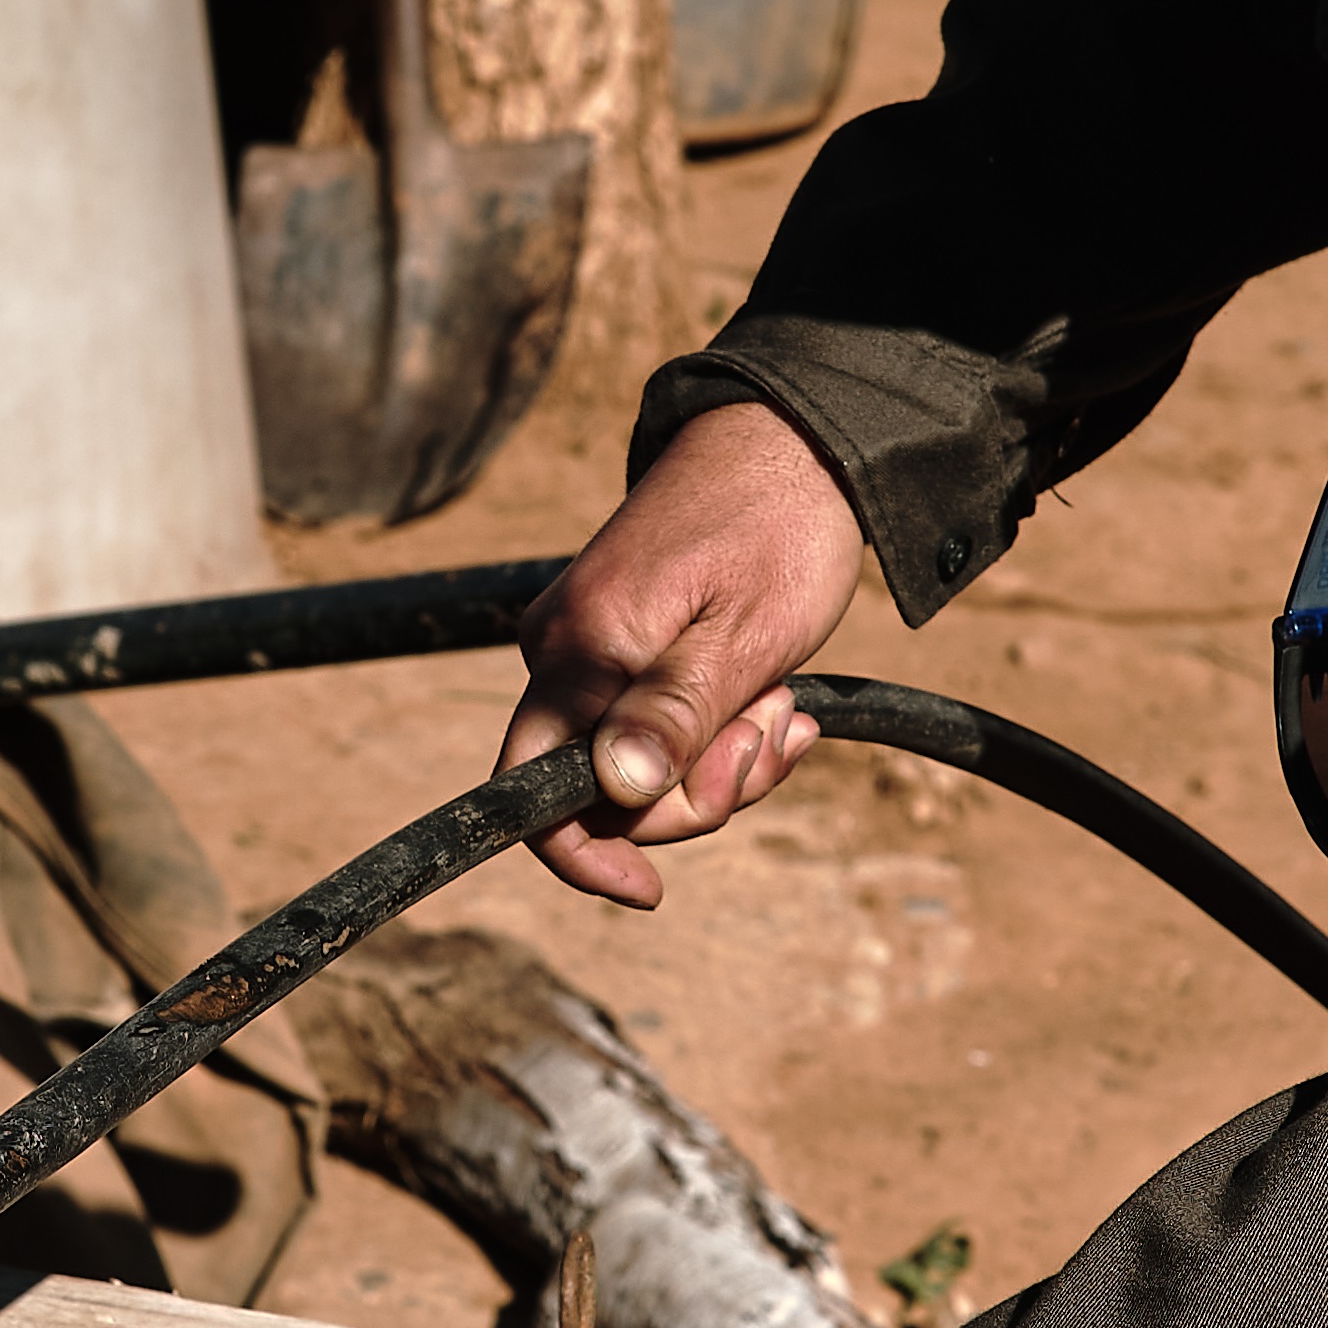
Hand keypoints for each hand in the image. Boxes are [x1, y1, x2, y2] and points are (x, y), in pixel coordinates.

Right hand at [504, 397, 866, 908]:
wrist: (795, 438)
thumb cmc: (778, 527)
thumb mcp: (745, 637)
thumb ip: (675, 716)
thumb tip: (617, 794)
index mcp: (581, 652)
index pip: (532, 799)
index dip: (587, 858)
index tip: (652, 889)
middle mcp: (563, 650)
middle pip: (601, 791)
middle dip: (696, 791)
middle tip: (773, 735)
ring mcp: (588, 643)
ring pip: (640, 762)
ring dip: (724, 758)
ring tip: (785, 705)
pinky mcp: (620, 637)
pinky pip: (656, 721)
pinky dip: (719, 730)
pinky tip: (774, 700)